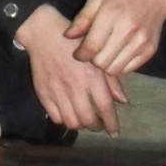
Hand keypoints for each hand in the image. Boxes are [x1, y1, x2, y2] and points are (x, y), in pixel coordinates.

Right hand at [13, 3, 127, 133]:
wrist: (44, 34)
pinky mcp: (43, 93)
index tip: (114, 132)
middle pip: (88, 119)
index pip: (105, 107)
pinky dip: (64, 120)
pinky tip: (69, 114)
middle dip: (96, 127)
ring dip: (81, 126)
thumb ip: (110, 80)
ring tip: (84, 121)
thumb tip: (122, 101)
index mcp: (91, 76)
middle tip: (98, 125)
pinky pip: (56, 117)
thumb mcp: (97, 57)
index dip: (111, 123)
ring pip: (72, 122)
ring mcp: (57, 91)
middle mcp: (74, 86)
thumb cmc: (74, 43)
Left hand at [69, 0, 165, 75]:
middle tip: (93, 51)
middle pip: (101, 62)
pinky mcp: (150, 50)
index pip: (91, 47)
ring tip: (106, 52)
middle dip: (92, 60)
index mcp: (111, 14)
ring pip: (114, 69)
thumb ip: (82, 18)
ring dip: (106, 64)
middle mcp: (128, 29)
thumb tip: (67, 36)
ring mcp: (141, 41)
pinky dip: (120, 65)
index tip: (78, 53)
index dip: (80, 54)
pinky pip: (128, 70)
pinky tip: (119, 52)